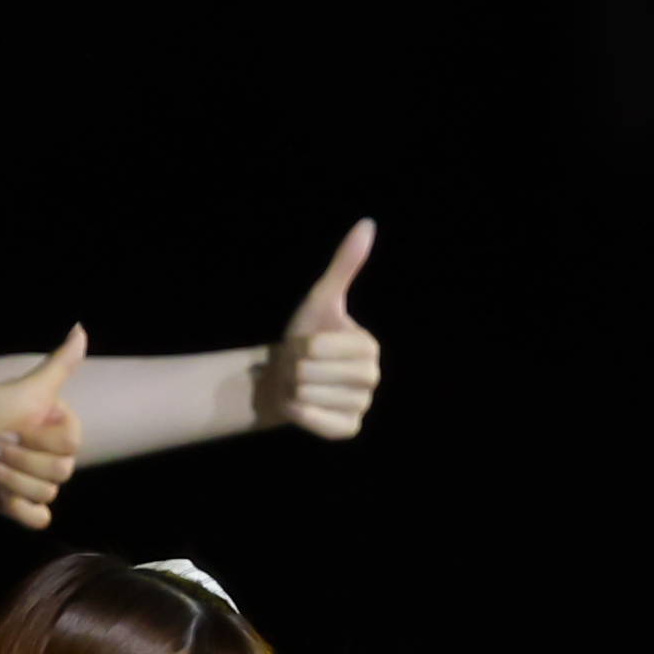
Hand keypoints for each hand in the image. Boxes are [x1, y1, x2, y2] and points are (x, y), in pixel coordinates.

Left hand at [250, 220, 380, 440]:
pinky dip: (300, 413)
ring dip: (293, 390)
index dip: (299, 346)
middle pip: (313, 373)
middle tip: (297, 368)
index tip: (304, 345)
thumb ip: (344, 265)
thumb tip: (368, 224)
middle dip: (293, 368)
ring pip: (311, 397)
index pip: (319, 347)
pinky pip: (318, 423)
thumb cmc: (302, 338)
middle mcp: (372, 378)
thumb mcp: (320, 300)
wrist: (282, 380)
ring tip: (298, 385)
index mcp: (368, 346)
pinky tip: (299, 405)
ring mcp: (361, 405)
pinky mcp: (347, 429)